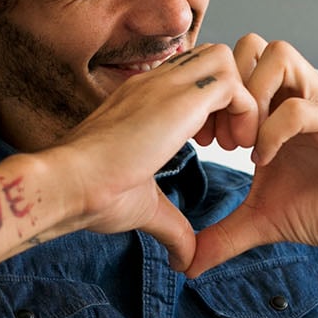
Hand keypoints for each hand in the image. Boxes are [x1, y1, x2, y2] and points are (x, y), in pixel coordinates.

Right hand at [43, 43, 259, 270]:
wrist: (69, 185)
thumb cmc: (93, 195)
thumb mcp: (143, 206)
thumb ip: (172, 226)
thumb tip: (186, 260)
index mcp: (141, 99)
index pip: (190, 75)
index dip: (210, 106)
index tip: (209, 145)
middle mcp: (154, 83)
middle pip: (212, 57)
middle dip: (232, 94)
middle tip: (227, 140)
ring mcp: (165, 85)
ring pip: (227, 59)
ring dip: (242, 99)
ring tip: (233, 143)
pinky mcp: (180, 98)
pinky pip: (236, 85)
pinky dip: (247, 113)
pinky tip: (235, 149)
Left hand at [186, 36, 317, 277]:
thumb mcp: (266, 221)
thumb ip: (225, 236)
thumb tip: (189, 266)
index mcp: (276, 107)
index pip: (232, 64)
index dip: (209, 96)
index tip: (199, 140)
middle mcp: (297, 94)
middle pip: (251, 44)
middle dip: (227, 87)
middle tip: (220, 136)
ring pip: (278, 55)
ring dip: (251, 98)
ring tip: (242, 144)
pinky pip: (302, 107)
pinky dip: (275, 130)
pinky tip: (264, 162)